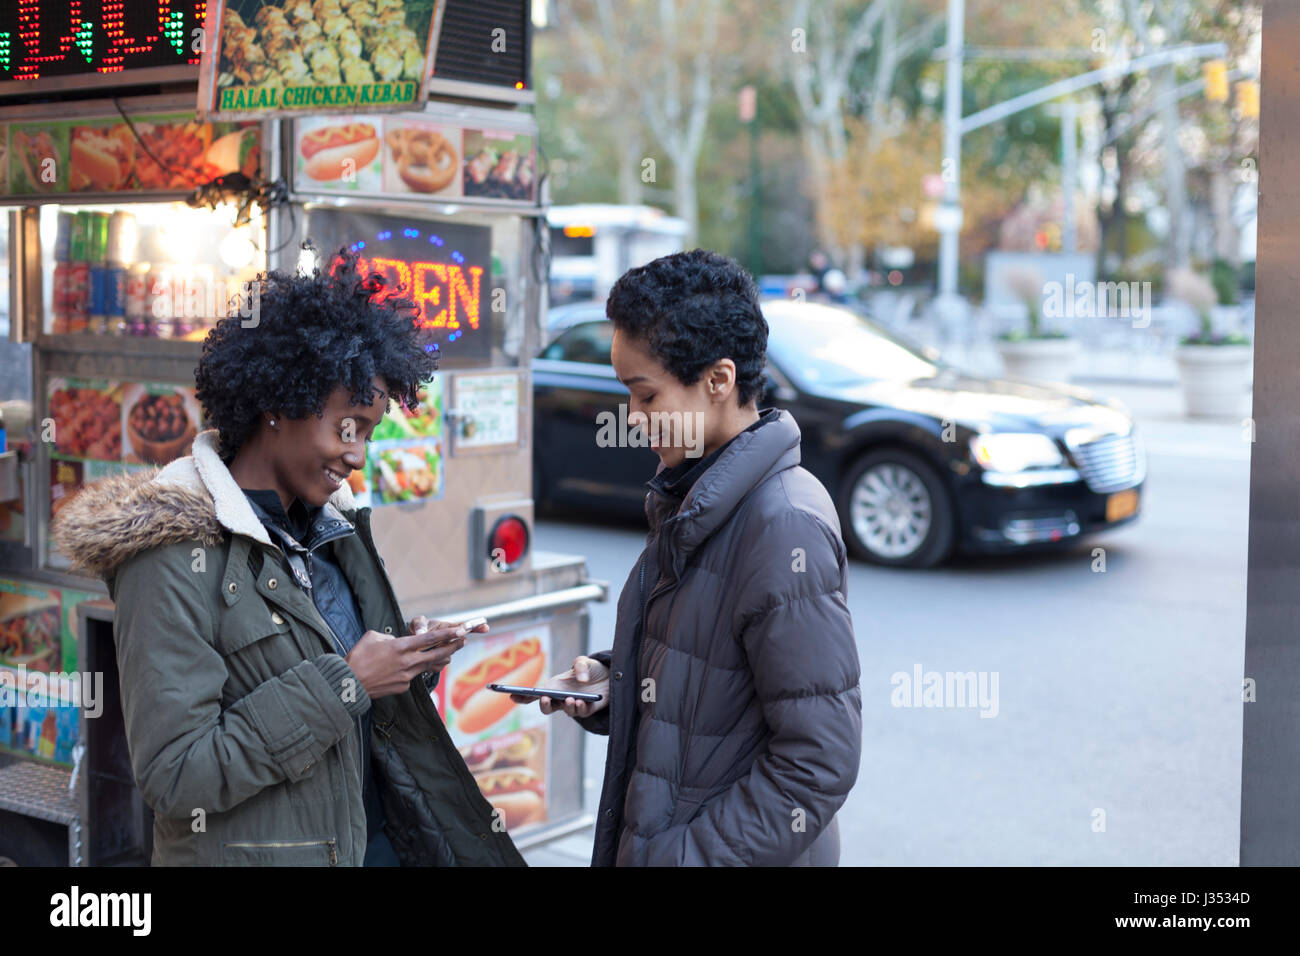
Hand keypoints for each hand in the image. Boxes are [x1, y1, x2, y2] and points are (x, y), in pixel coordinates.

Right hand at [345, 618, 484, 698]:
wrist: (349, 684)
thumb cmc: (358, 657)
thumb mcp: (372, 637)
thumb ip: (390, 637)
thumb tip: (397, 641)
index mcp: (400, 647)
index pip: (429, 638)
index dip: (447, 634)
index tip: (461, 630)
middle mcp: (407, 661)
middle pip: (436, 653)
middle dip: (452, 646)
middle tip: (464, 640)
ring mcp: (406, 676)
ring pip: (428, 665)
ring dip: (439, 657)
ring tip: (449, 651)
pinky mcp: (403, 686)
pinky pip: (414, 675)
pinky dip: (417, 669)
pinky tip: (415, 665)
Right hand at [512, 655, 609, 718]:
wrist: (611, 676)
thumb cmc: (592, 669)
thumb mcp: (584, 661)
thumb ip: (580, 666)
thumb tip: (580, 680)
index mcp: (555, 686)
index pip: (535, 694)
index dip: (522, 697)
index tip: (512, 696)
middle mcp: (561, 697)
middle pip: (547, 707)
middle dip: (544, 705)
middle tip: (546, 698)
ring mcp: (573, 705)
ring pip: (565, 711)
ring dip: (566, 706)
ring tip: (571, 699)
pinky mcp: (587, 710)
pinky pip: (580, 713)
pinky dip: (580, 708)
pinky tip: (582, 702)